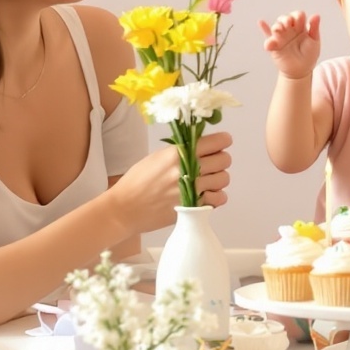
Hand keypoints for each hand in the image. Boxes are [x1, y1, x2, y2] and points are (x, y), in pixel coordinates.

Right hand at [115, 131, 232, 229]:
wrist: (125, 208)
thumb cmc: (136, 181)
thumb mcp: (156, 157)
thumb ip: (180, 151)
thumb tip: (202, 146)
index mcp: (177, 153)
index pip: (215, 141)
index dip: (223, 141)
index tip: (222, 143)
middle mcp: (187, 169)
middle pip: (224, 160)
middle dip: (221, 160)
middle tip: (212, 164)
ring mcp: (192, 190)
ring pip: (224, 179)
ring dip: (219, 179)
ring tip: (207, 181)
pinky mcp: (193, 208)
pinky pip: (219, 199)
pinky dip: (216, 197)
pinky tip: (206, 195)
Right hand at [258, 9, 319, 79]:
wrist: (301, 70)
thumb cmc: (309, 55)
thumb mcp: (314, 41)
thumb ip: (314, 28)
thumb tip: (316, 15)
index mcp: (300, 27)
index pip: (297, 15)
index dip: (297, 16)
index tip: (300, 21)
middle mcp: (289, 30)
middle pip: (285, 18)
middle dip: (285, 19)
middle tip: (288, 24)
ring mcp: (281, 37)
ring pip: (276, 27)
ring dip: (276, 26)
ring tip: (278, 30)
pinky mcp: (274, 46)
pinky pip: (267, 37)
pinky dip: (264, 29)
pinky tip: (261, 22)